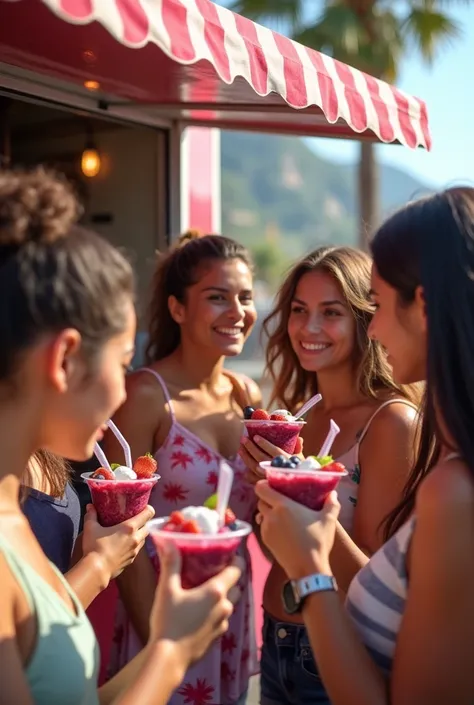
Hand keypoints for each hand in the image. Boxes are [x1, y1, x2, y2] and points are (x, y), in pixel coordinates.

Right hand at [82, 504, 154, 579]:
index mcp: (129, 528)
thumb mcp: (91, 528)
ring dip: (140, 534)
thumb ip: (91, 515)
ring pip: (143, 539)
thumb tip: (90, 506)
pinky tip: (125, 545)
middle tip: (135, 519)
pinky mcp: (131, 560)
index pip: (148, 514)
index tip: (144, 507)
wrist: (96, 570)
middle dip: (144, 522)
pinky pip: (137, 550)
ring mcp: (134, 551)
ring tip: (130, 532)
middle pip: (147, 527)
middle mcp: (136, 538)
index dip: (148, 509)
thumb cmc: (94, 547)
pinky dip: (134, 545)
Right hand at [149, 542, 242, 670]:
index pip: (237, 569)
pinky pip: (222, 619)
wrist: (168, 659)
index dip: (236, 559)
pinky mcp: (218, 638)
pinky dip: (216, 612)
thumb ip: (171, 564)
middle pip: (236, 587)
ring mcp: (223, 624)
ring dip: (223, 597)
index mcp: (216, 591)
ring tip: (206, 592)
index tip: (229, 553)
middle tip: (214, 572)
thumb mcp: (167, 589)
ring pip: (230, 604)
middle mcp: (225, 606)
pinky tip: (201, 613)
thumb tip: (169, 541)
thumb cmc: (169, 621)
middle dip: (230, 579)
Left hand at [239, 435, 303, 485]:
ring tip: (240, 448)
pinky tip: (244, 464)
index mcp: (286, 461)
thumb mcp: (300, 460)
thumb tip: (300, 439)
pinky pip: (252, 478)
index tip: (255, 436)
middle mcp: (276, 470)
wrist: (296, 491)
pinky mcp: (263, 485)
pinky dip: (247, 471)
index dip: (264, 443)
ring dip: (245, 456)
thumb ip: (298, 448)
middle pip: (260, 457)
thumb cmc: (299, 472)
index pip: (273, 450)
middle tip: (243, 438)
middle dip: (251, 447)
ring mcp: (268, 478)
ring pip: (253, 466)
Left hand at [255, 481, 339, 578]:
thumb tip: (333, 494)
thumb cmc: (317, 541)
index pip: (261, 488)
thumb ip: (332, 504)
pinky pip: (263, 527)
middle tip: (281, 501)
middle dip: (268, 499)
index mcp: (283, 506)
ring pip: (261, 515)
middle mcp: (271, 515)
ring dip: (268, 513)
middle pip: (261, 501)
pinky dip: (269, 526)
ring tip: (282, 517)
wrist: (308, 569)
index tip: (272, 484)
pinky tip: (282, 530)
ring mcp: (266, 529)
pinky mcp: (265, 541)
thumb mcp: (328, 520)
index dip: (264, 484)